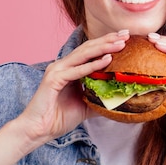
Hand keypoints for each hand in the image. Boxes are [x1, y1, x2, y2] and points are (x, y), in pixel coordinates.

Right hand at [16, 30, 128, 151]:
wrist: (38, 131)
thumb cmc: (59, 118)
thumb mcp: (86, 106)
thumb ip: (101, 98)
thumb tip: (121, 99)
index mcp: (69, 68)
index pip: (91, 51)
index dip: (107, 43)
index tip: (126, 38)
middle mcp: (62, 65)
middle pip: (89, 48)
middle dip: (108, 40)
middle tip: (127, 34)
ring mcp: (57, 70)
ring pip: (84, 55)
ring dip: (103, 48)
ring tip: (121, 43)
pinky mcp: (54, 79)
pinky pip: (77, 71)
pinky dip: (93, 65)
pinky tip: (107, 59)